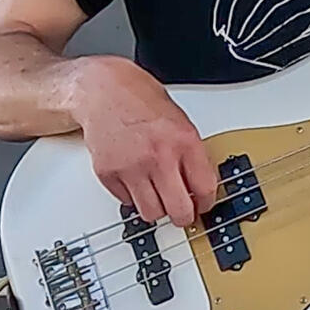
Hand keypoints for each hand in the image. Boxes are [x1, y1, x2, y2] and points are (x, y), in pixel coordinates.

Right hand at [69, 56, 217, 227]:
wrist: (103, 92)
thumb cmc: (141, 102)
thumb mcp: (182, 122)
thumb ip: (192, 154)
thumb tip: (201, 185)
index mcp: (183, 141)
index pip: (204, 189)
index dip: (206, 203)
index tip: (203, 205)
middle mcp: (158, 157)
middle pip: (178, 211)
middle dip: (184, 216)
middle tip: (183, 212)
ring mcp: (131, 168)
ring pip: (151, 214)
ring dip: (157, 209)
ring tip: (158, 195)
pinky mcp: (108, 174)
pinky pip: (127, 202)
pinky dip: (133, 197)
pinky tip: (136, 179)